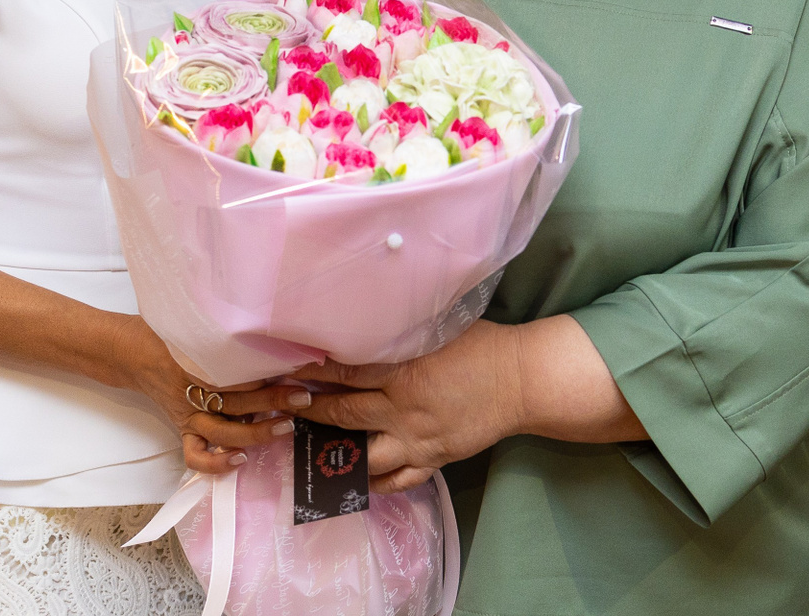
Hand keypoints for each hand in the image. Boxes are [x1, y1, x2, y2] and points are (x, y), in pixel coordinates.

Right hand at [111, 315, 306, 475]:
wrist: (133, 353)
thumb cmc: (170, 335)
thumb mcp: (194, 323)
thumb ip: (221, 327)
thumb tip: (261, 318)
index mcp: (197, 360)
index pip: (234, 368)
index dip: (265, 369)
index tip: (294, 366)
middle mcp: (195, 390)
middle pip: (236, 398)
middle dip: (272, 398)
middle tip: (301, 395)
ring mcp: (189, 414)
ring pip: (223, 430)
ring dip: (257, 431)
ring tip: (286, 426)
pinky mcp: (183, 429)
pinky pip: (196, 455)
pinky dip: (217, 462)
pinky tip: (241, 460)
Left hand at [291, 320, 528, 494]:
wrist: (521, 381)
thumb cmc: (483, 345)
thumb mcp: (438, 330)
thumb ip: (401, 335)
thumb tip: (367, 327)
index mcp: (404, 374)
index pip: (346, 374)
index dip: (314, 372)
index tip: (290, 368)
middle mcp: (403, 412)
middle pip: (345, 416)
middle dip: (311, 411)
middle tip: (287, 407)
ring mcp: (417, 442)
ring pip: (364, 456)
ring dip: (334, 452)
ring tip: (311, 447)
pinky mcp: (434, 460)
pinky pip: (398, 480)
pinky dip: (374, 482)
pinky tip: (357, 477)